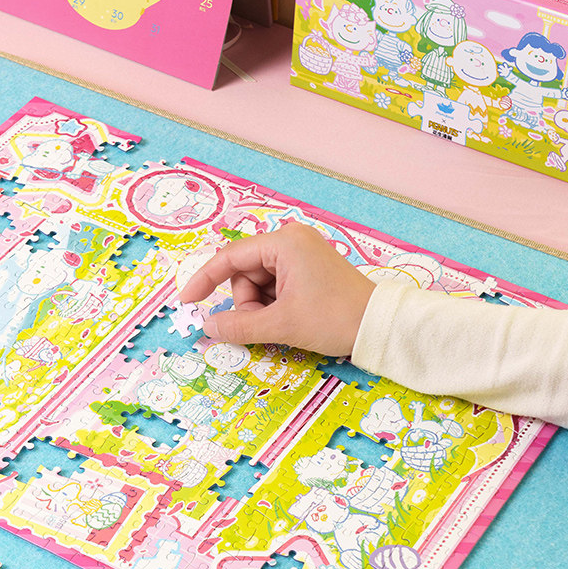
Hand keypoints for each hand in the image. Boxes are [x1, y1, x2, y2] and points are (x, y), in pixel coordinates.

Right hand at [179, 224, 374, 355]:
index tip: (188, 301)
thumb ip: (239, 326)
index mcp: (284, 243)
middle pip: (244, 273)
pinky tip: (289, 318)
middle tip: (264, 325)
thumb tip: (208, 327)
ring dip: (260, 307)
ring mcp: (300, 254)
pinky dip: (273, 305)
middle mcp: (290, 241)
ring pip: (258, 283)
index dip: (205, 280)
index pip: (229, 258)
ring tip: (282, 323)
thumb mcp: (281, 325)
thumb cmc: (334, 318)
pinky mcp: (308, 268)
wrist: (379, 326)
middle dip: (247, 303)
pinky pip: (275, 286)